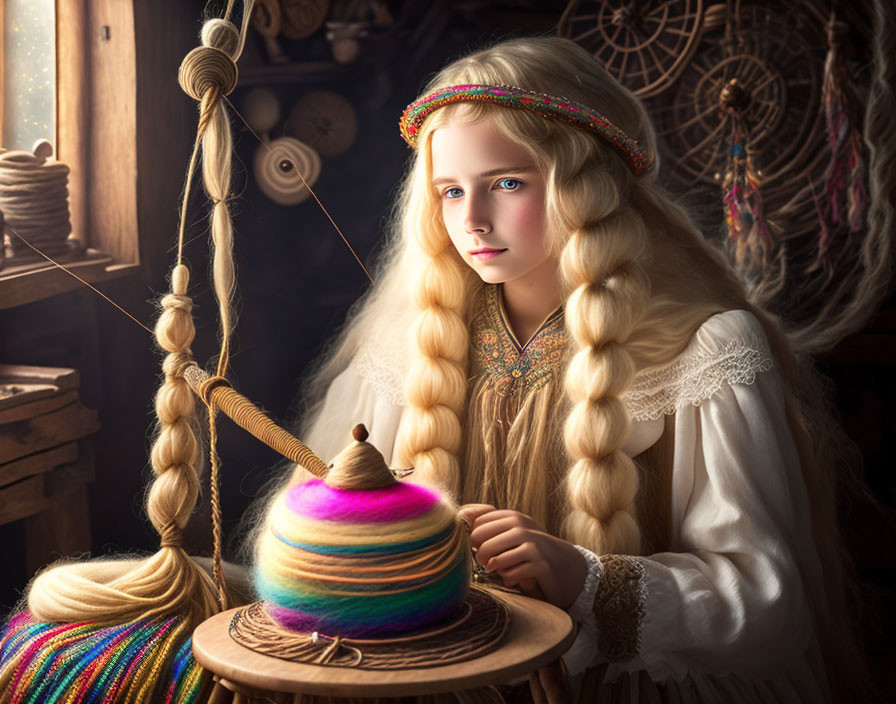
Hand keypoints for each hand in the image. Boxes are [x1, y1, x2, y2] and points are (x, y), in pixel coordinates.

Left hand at [457, 504, 586, 609]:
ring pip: (494, 558)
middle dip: (478, 554)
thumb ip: (492, 528)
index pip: (477, 523)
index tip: (480, 548)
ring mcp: (532, 545)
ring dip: (493, 568)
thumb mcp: (515, 534)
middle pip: (481, 539)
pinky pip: (510, 574)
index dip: (473, 539)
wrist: (566, 566)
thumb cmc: (533, 551)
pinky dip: (508, 579)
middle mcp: (522, 527)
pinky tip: (514, 578)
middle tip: (485, 563)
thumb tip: (462, 520)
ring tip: (499, 570)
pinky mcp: (539, 565)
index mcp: (513, 517)